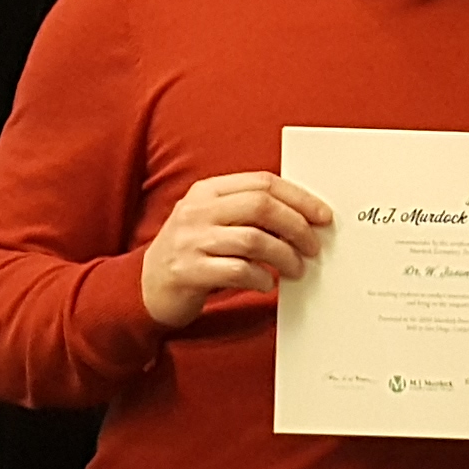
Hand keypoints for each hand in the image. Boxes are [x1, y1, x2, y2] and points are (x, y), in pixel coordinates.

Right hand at [140, 173, 333, 326]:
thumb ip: (248, 213)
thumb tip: (304, 218)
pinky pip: (237, 271)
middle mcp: (197, 210)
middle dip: (296, 227)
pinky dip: (261, 279)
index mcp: (207, 191)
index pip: (262, 182)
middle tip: (313, 247)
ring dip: (284, 257)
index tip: (322, 216)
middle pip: (261, 207)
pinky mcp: (188, 270)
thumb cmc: (192, 252)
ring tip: (296, 270)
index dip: (299, 198)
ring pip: (253, 240)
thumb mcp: (213, 221)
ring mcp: (190, 240)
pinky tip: (267, 285)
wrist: (146, 286)